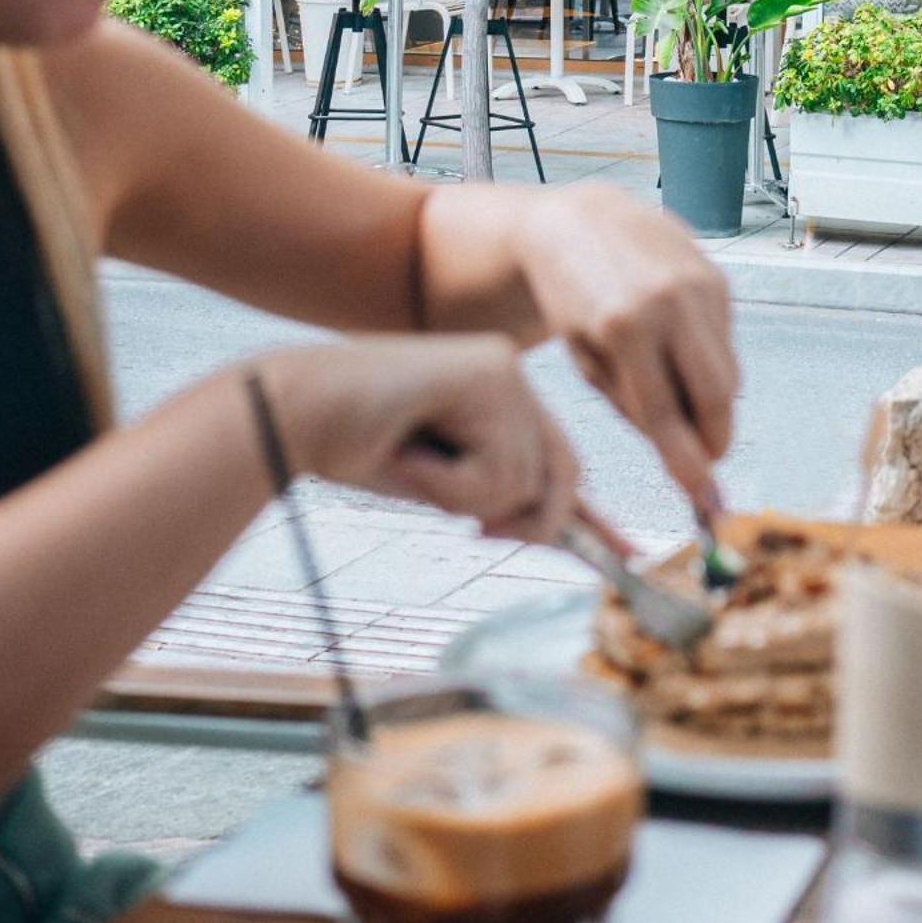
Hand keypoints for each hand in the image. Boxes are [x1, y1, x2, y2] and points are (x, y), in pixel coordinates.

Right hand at [256, 335, 577, 542]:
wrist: (293, 412)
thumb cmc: (358, 447)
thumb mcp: (447, 484)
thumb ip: (501, 498)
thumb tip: (561, 531)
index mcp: (505, 396)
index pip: (563, 463)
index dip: (593, 518)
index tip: (628, 555)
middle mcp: (512, 373)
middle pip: (561, 477)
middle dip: (522, 520)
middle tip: (470, 527)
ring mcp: (503, 367)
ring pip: (526, 481)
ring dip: (462, 497)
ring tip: (413, 461)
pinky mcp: (487, 373)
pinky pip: (497, 469)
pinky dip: (447, 483)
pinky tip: (408, 450)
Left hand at [516, 184, 737, 513]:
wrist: (579, 223)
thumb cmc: (572, 297)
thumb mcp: (584, 358)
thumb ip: (633, 405)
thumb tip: (681, 451)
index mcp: (623, 328)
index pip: (667, 417)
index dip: (689, 467)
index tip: (704, 502)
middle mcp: (669, 302)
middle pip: (717, 396)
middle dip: (715, 439)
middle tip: (703, 460)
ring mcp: (699, 284)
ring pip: (729, 371)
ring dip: (712, 400)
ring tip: (676, 396)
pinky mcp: (717, 274)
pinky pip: (727, 340)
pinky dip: (709, 360)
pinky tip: (677, 349)